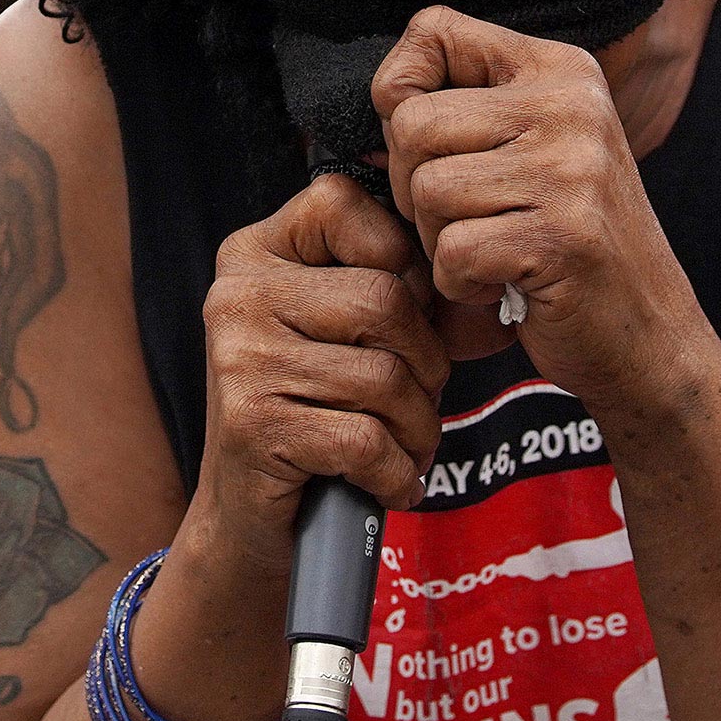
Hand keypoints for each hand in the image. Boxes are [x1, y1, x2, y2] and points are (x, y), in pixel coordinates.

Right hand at [193, 173, 450, 576]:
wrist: (250, 516)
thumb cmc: (313, 411)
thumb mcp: (343, 333)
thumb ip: (397, 290)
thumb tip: (483, 289)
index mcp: (254, 253)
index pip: (344, 203)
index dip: (401, 260)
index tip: (405, 318)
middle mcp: (236, 295)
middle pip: (385, 300)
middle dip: (426, 364)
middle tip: (415, 402)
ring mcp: (239, 359)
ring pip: (386, 377)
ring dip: (417, 428)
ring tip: (399, 446)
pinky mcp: (254, 426)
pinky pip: (369, 440)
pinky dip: (396, 473)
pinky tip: (383, 481)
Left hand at [373, 6, 700, 403]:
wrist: (649, 335)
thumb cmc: (564, 243)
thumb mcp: (532, 149)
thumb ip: (466, 110)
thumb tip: (379, 102)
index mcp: (559, 69)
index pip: (433, 30)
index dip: (400, 92)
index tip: (430, 145)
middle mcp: (571, 106)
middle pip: (412, 123)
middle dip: (411, 186)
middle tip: (467, 219)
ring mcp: (571, 170)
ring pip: (426, 189)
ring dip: (439, 240)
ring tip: (494, 251)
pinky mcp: (563, 237)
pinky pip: (452, 252)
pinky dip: (460, 284)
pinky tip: (505, 284)